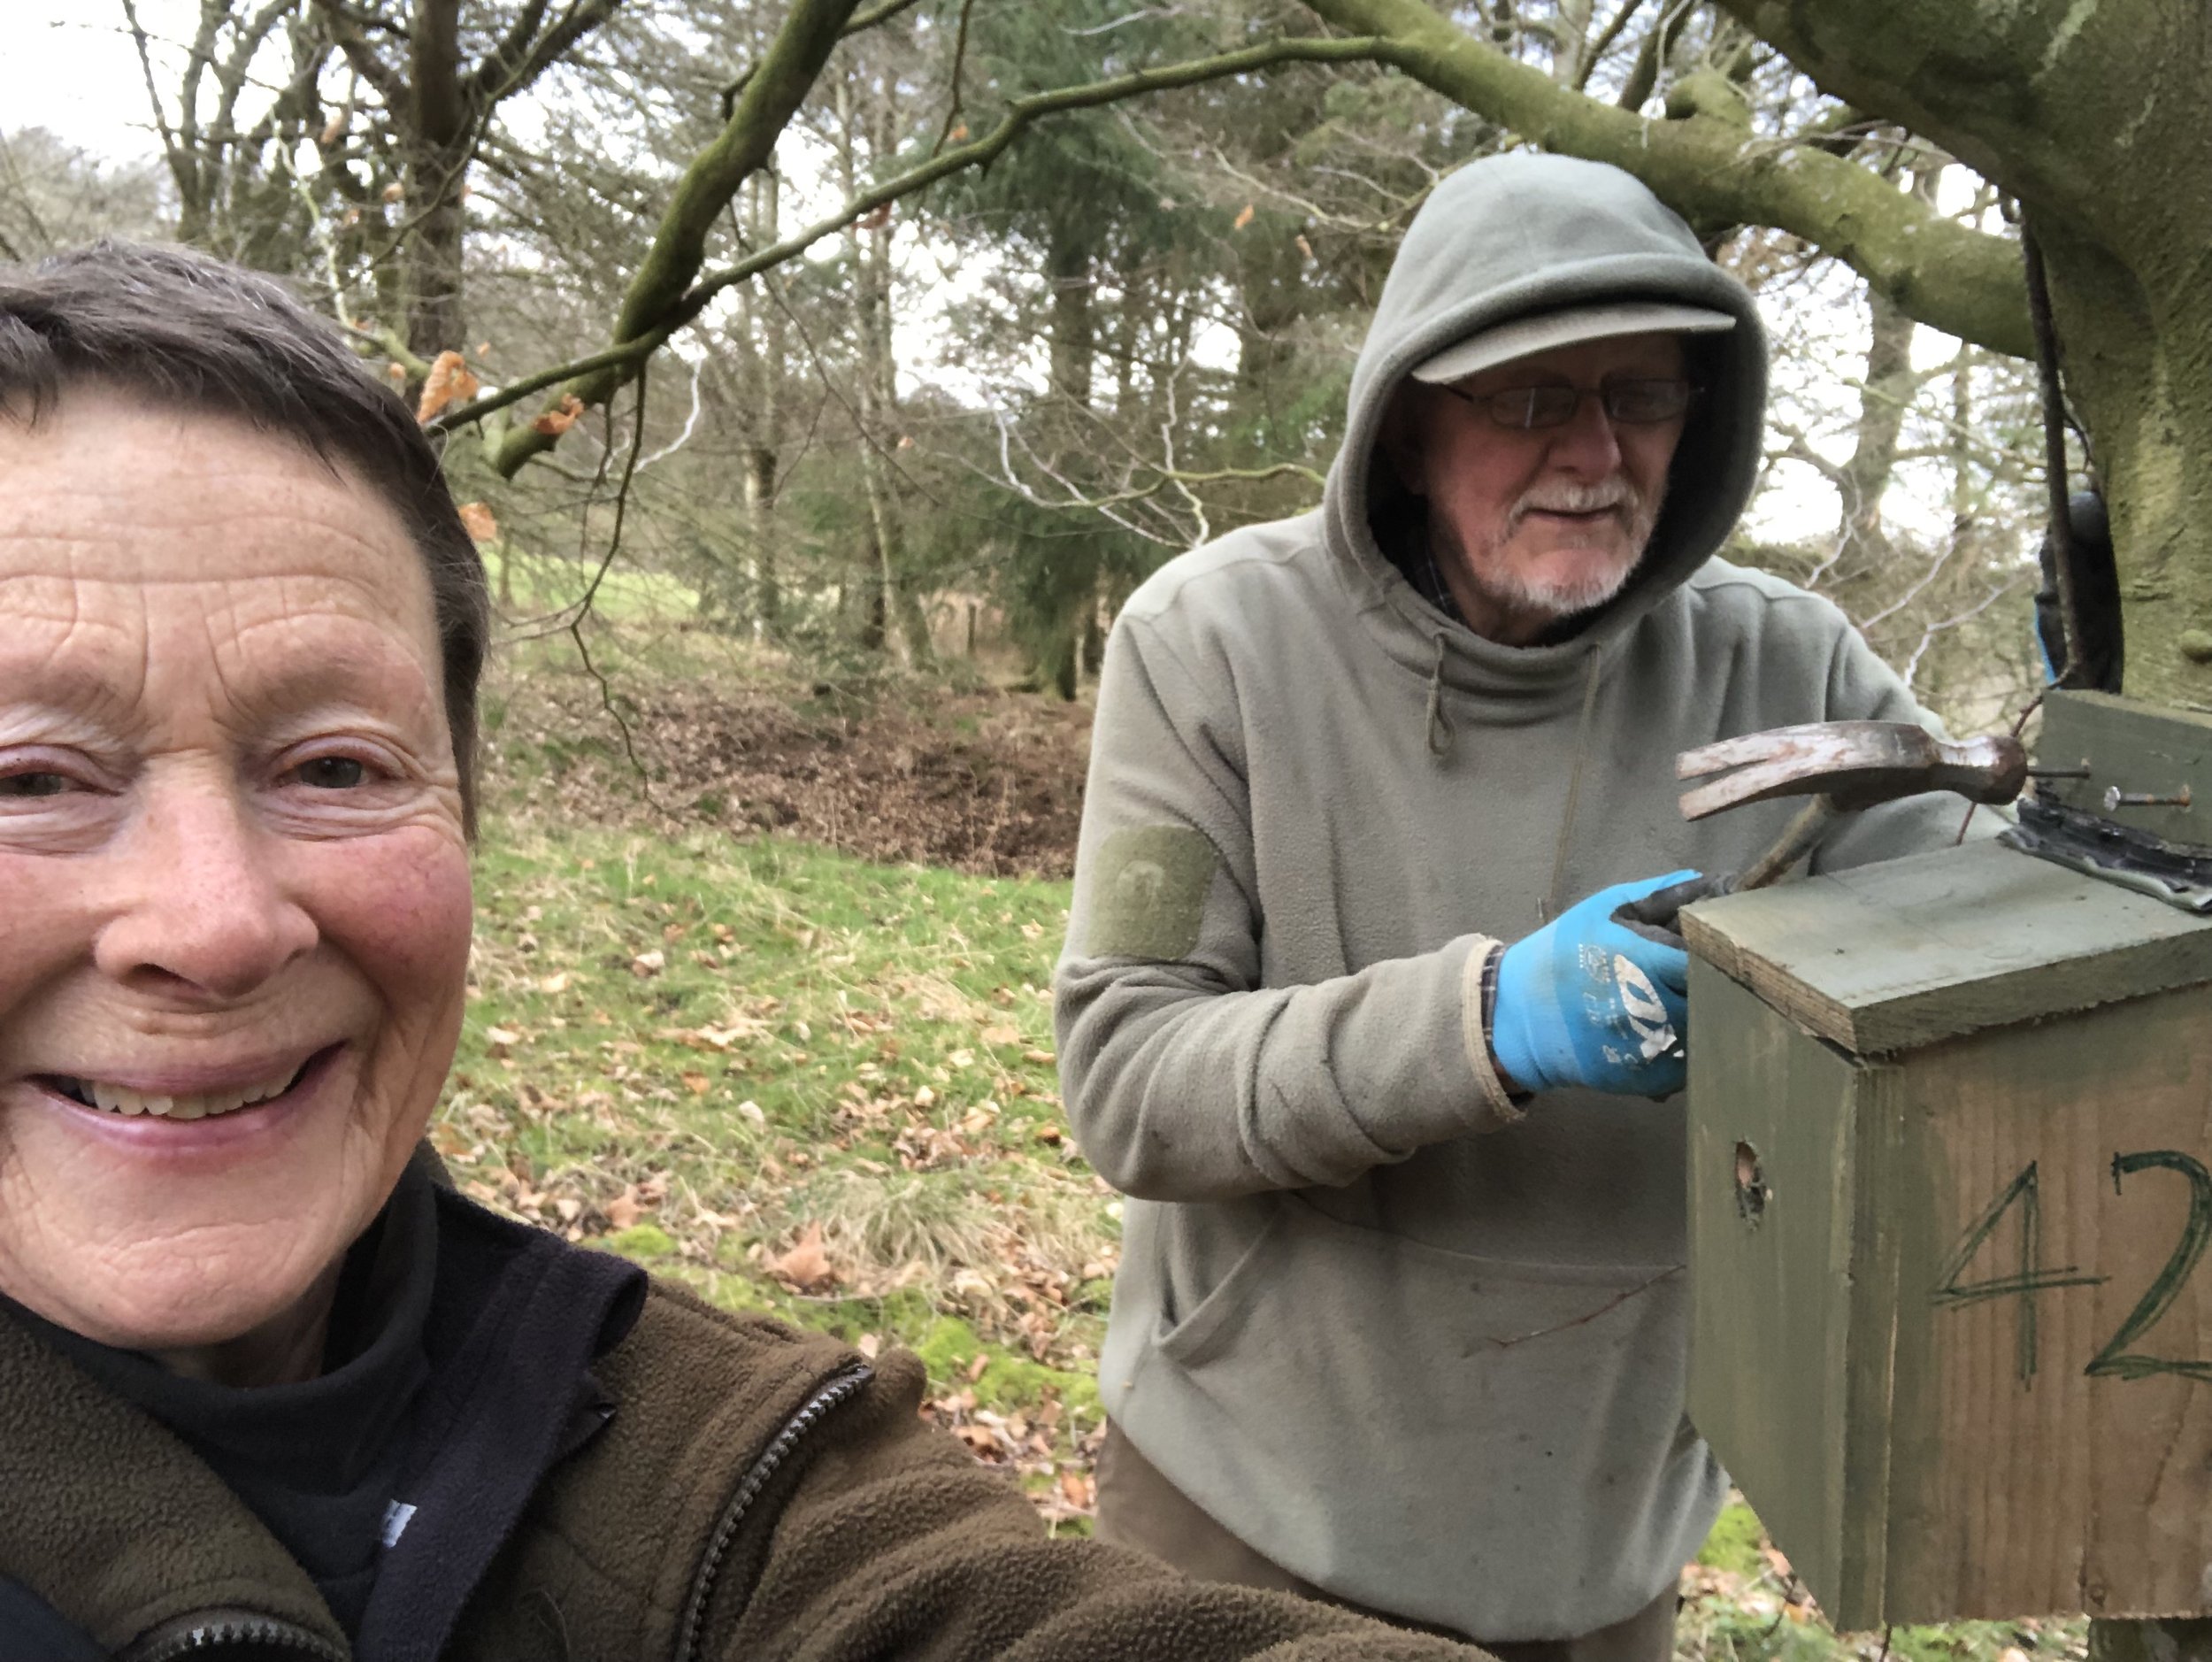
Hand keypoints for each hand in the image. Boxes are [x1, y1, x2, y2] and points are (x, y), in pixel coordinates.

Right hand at [1490, 871, 1696, 1097]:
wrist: (1517, 1015)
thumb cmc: (1562, 954)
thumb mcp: (1602, 910)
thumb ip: (1657, 895)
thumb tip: (1709, 883)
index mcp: (1639, 962)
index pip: (1706, 960)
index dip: (1716, 954)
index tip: (1715, 950)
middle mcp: (1647, 1010)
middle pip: (1714, 1001)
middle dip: (1713, 988)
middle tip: (1706, 979)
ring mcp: (1648, 1049)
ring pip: (1706, 1036)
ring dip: (1704, 1021)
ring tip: (1683, 1005)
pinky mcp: (1646, 1081)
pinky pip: (1690, 1067)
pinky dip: (1687, 1051)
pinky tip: (1669, 1033)